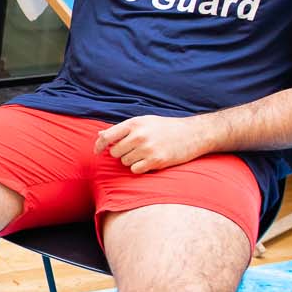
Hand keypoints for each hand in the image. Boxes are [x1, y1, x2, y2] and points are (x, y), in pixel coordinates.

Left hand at [94, 115, 211, 173]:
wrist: (194, 133)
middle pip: (115, 152)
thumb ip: (122, 128)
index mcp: (134, 123)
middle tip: (136, 149)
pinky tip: (150, 161)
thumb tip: (99, 135)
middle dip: (122, 153)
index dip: (99, 145)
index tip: (97, 152)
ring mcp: (147, 148)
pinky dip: (140, 168)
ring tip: (146, 153)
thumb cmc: (166, 127)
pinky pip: (135, 170)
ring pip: (125, 162)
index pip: (107, 136)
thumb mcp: (145, 121)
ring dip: (132, 161)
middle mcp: (139, 135)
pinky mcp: (156, 160)